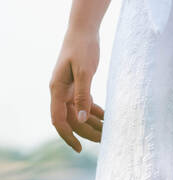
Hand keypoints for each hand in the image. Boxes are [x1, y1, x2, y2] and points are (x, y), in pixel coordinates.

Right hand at [49, 31, 103, 152]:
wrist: (84, 30)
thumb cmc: (83, 48)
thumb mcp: (84, 72)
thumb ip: (82, 96)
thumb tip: (80, 119)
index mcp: (57, 89)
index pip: (58, 120)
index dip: (68, 136)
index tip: (79, 149)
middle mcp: (60, 91)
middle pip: (71, 120)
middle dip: (87, 132)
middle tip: (105, 140)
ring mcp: (68, 89)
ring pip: (78, 114)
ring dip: (92, 123)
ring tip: (109, 131)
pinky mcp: (77, 85)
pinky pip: (84, 105)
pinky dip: (94, 112)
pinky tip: (107, 118)